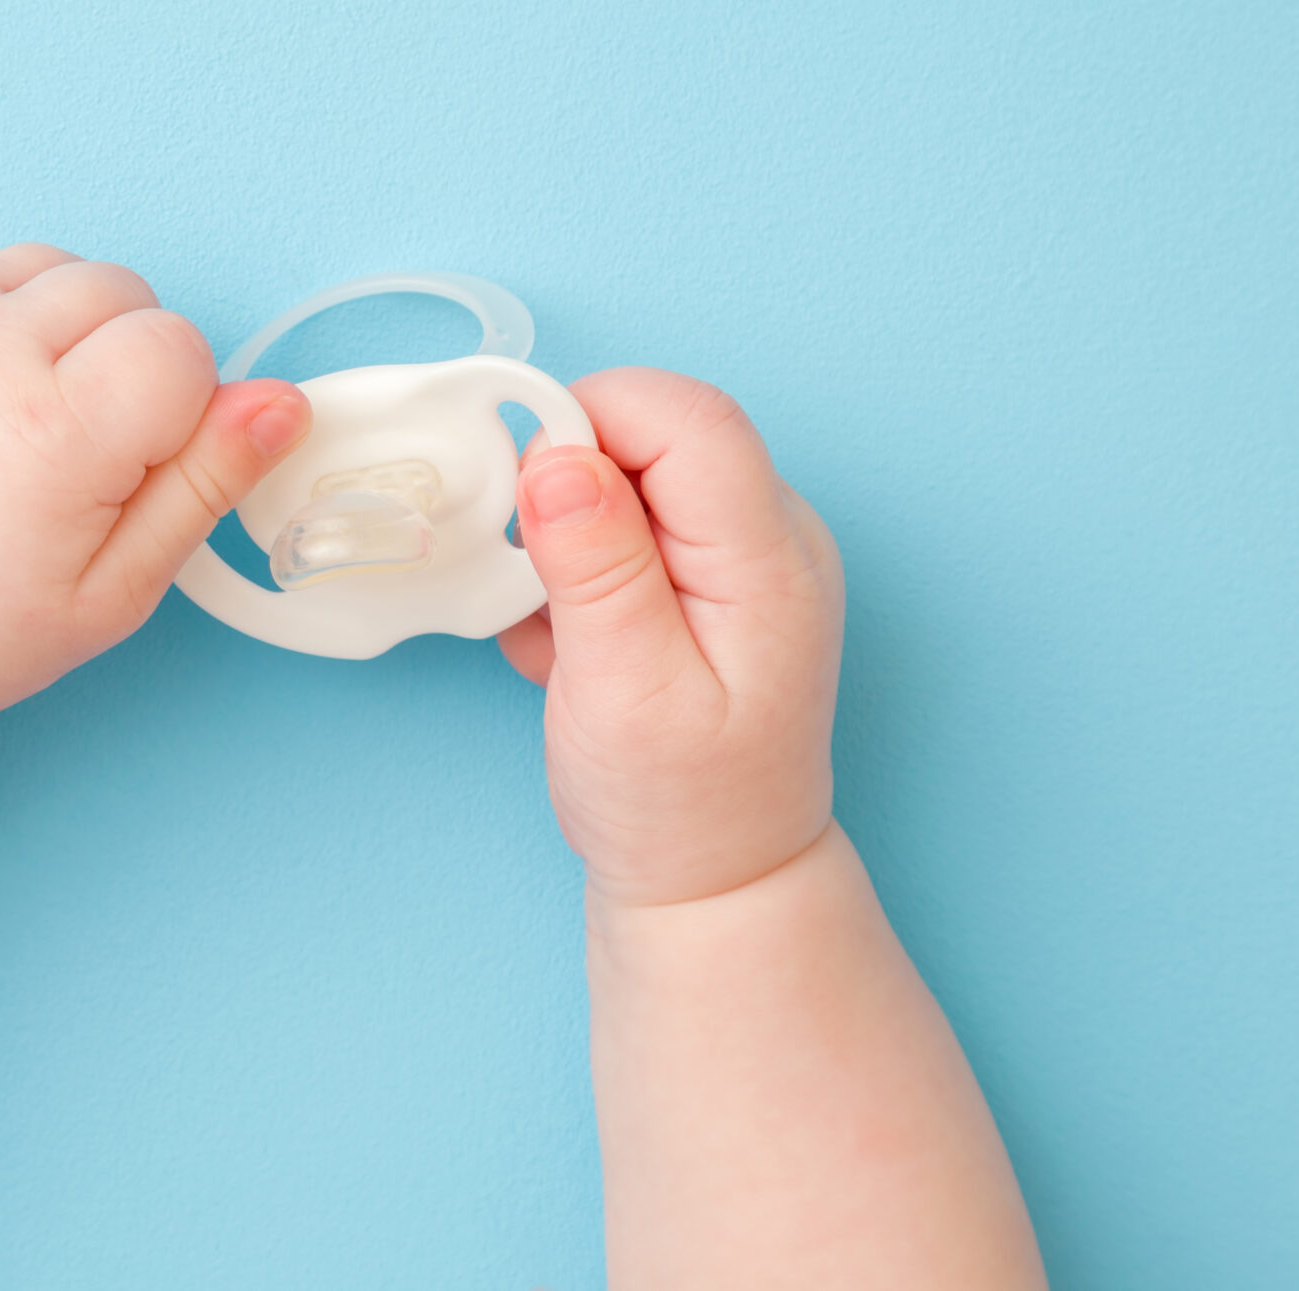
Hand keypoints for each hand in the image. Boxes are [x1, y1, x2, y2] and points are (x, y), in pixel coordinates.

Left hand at [0, 245, 310, 726]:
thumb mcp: (121, 586)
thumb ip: (208, 481)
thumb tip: (283, 401)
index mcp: (45, 432)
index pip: (181, 351)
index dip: (179, 414)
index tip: (125, 473)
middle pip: (132, 296)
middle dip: (133, 366)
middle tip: (79, 458)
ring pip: (75, 273)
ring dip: (80, 332)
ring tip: (36, 420)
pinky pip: (10, 271)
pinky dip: (22, 321)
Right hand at [498, 369, 842, 906]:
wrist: (717, 880)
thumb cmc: (676, 806)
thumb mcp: (622, 694)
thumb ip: (596, 568)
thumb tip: (557, 457)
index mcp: (769, 562)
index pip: (688, 418)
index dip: (590, 423)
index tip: (524, 491)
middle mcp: (773, 538)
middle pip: (659, 431)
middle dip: (570, 482)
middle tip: (534, 579)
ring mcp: (744, 554)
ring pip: (635, 471)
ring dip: (569, 532)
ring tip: (563, 630)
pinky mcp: (709, 572)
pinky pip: (630, 518)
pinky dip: (580, 563)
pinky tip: (577, 642)